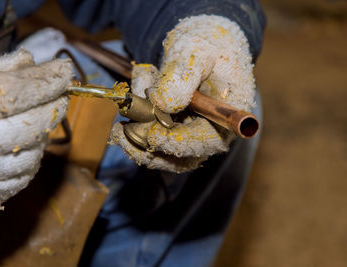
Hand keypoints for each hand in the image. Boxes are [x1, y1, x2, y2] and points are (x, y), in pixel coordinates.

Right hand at [0, 49, 72, 214]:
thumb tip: (28, 60)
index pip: (24, 89)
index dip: (51, 78)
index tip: (65, 68)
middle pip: (38, 120)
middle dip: (56, 102)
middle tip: (60, 90)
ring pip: (38, 148)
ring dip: (44, 128)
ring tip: (36, 114)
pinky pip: (27, 172)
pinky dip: (33, 155)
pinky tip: (22, 143)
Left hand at [111, 15, 255, 172]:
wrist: (201, 46)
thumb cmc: (204, 45)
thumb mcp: (194, 50)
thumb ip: (182, 74)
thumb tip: (163, 105)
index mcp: (228, 112)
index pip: (208, 141)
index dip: (180, 143)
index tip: (152, 137)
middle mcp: (214, 130)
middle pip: (185, 156)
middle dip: (150, 149)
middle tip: (122, 134)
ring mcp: (194, 134)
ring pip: (166, 154)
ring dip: (139, 145)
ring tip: (117, 129)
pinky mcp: (177, 132)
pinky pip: (156, 143)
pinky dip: (137, 133)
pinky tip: (127, 115)